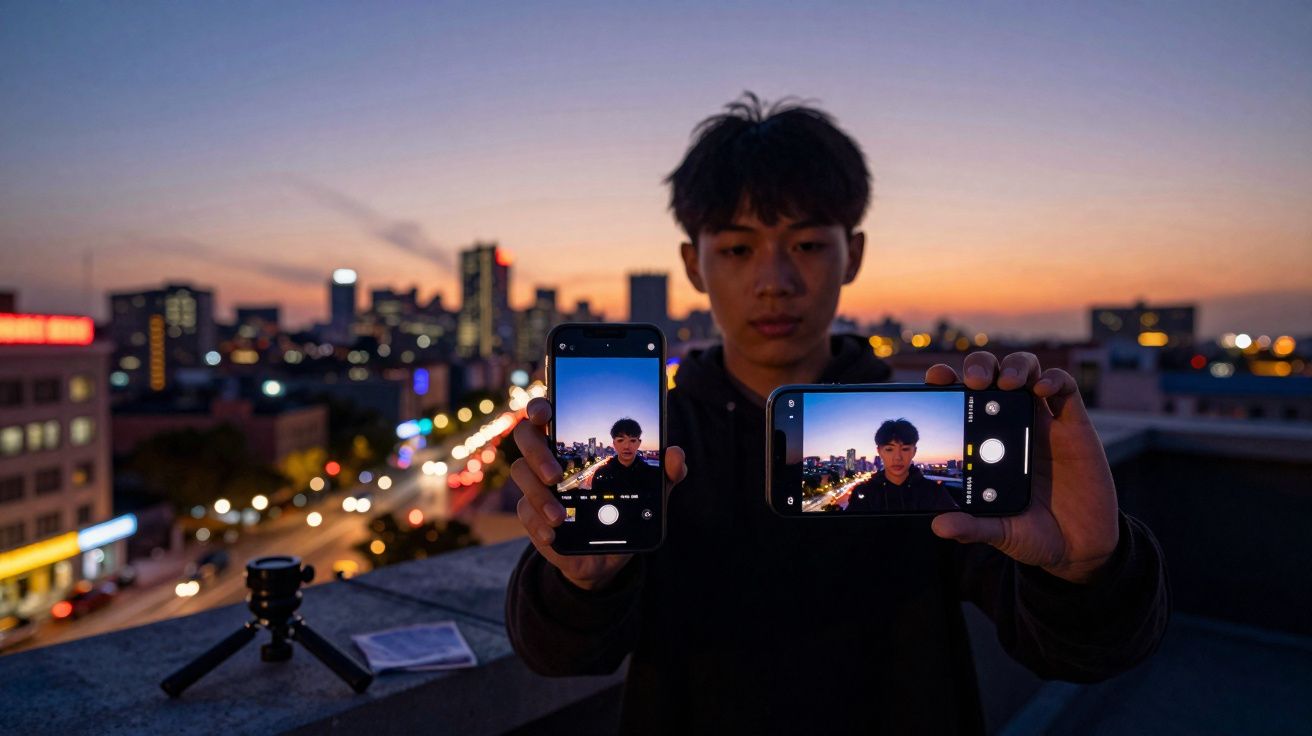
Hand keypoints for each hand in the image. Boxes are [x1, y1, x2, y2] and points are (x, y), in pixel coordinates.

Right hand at [510, 397, 686, 590]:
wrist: (609, 554)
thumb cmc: (626, 509)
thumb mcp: (651, 492)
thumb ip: (666, 473)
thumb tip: (676, 455)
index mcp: (573, 442)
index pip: (546, 413)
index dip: (539, 407)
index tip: (544, 413)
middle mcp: (548, 458)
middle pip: (525, 438)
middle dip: (537, 454)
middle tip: (556, 474)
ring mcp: (537, 486)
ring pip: (522, 477)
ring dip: (539, 496)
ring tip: (560, 516)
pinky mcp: (533, 516)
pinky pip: (525, 513)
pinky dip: (536, 524)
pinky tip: (552, 534)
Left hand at [925, 352, 1119, 583]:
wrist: (1079, 547)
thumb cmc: (1033, 532)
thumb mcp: (1000, 532)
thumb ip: (972, 527)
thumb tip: (939, 526)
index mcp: (985, 442)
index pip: (962, 400)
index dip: (948, 381)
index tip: (934, 379)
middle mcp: (1011, 425)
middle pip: (993, 375)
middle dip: (980, 366)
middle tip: (974, 382)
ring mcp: (1044, 422)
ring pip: (1028, 372)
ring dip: (1015, 366)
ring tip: (1005, 382)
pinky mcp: (1075, 426)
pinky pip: (1065, 389)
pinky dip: (1053, 380)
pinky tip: (1040, 390)